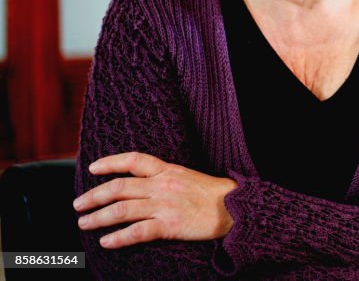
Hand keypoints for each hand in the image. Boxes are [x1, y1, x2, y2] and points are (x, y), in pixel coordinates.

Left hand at [74, 152, 237, 248]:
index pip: (134, 160)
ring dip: (98, 217)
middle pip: (119, 187)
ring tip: (85, 224)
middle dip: (94, 196)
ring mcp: (165, 205)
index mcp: (168, 170)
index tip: (93, 168)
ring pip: (122, 209)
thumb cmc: (214, 194)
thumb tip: (142, 186)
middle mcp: (163, 185)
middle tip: (78, 205)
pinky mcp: (170, 225)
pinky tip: (106, 242)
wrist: (235, 207)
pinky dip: (118, 237)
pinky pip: (138, 231)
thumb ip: (165, 178)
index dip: (110, 162)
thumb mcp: (188, 176)